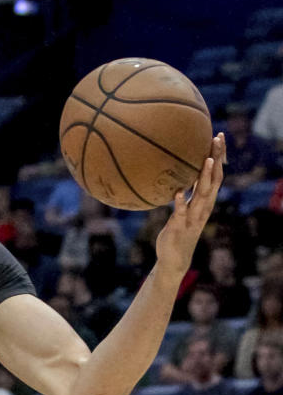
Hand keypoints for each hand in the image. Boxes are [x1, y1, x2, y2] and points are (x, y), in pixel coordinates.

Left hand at [155, 133, 224, 277]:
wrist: (175, 258)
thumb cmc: (178, 230)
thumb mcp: (184, 208)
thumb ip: (186, 192)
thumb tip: (180, 174)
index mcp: (204, 201)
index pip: (215, 174)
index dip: (218, 156)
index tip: (218, 136)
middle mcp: (203, 207)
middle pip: (213, 179)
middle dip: (217, 158)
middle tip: (218, 138)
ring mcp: (193, 217)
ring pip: (202, 194)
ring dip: (204, 177)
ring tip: (207, 160)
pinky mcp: (180, 227)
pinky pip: (180, 213)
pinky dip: (180, 203)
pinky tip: (177, 192)